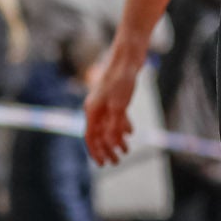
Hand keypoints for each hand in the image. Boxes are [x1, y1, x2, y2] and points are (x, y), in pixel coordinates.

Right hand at [83, 37, 140, 164]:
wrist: (128, 56)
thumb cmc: (121, 79)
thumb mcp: (119, 105)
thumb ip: (115, 125)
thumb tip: (113, 142)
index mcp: (92, 110)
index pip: (90, 137)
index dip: (96, 152)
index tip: (102, 164)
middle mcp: (96, 107)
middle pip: (99, 133)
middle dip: (107, 149)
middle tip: (116, 162)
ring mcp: (105, 102)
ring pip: (108, 125)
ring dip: (116, 139)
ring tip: (125, 151)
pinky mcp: (115, 96)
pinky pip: (116, 116)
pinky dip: (122, 126)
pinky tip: (130, 133)